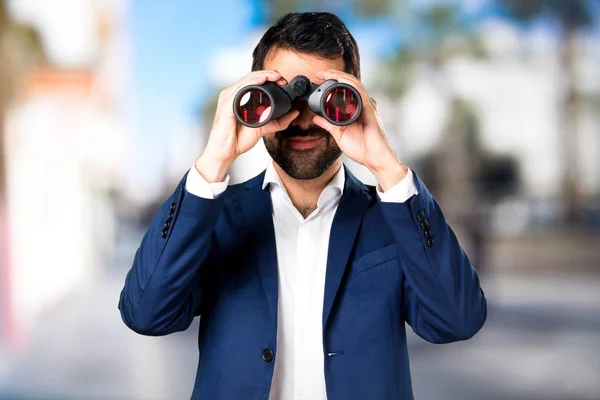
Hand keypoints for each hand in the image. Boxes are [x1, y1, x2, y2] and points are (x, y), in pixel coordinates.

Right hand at [196, 70, 299, 181]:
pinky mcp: (226, 104)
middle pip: (251, 78)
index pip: (254, 81)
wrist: (226, 152)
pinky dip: (252, 83)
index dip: (269, 78)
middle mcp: (233, 95)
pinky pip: (240, 89)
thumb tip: (295, 112)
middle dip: (268, 75)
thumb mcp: (264, 128)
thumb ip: (279, 121)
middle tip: (282, 78)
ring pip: (246, 80)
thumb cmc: (238, 140)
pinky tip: (262, 80)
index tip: (283, 81)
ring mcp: (228, 98)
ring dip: (263, 76)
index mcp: (239, 98)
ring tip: (276, 76)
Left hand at [313, 70, 407, 190]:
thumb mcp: (339, 134)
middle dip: (334, 75)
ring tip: (326, 74)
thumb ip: (328, 124)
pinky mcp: (370, 111)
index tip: (319, 78)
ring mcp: (368, 106)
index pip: (346, 89)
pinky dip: (350, 85)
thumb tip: (316, 117)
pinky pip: (361, 93)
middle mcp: (364, 104)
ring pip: (355, 84)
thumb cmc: (362, 148)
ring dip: (340, 77)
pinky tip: (341, 81)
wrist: (374, 159)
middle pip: (350, 83)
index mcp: (357, 108)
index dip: (333, 81)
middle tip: (319, 73)